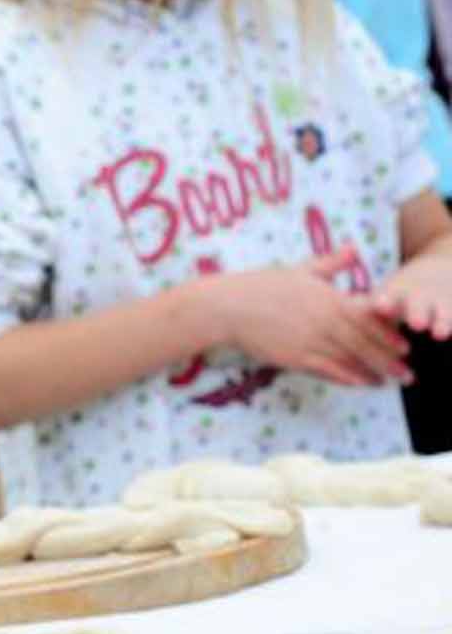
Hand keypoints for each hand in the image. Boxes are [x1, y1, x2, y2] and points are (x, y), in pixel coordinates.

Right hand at [207, 248, 411, 386]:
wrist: (227, 307)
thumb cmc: (261, 286)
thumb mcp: (300, 270)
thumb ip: (331, 263)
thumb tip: (354, 249)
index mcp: (329, 298)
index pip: (367, 319)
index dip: (388, 335)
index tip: (404, 347)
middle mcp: (325, 321)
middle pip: (364, 343)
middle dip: (388, 360)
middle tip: (406, 374)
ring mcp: (310, 341)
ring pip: (349, 360)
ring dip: (371, 373)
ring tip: (386, 382)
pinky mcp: (294, 357)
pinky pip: (327, 370)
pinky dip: (346, 378)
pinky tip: (358, 383)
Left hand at [371, 249, 451, 340]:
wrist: (437, 271)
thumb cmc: (397, 296)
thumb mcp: (382, 297)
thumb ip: (364, 312)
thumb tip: (333, 327)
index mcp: (393, 294)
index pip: (387, 297)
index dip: (385, 302)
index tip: (381, 306)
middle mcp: (418, 297)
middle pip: (417, 304)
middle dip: (416, 313)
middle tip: (416, 323)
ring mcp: (440, 301)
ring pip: (443, 311)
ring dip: (442, 321)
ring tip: (440, 334)